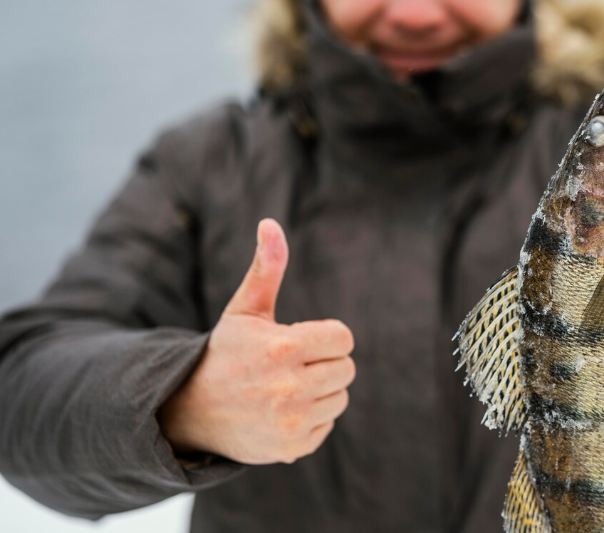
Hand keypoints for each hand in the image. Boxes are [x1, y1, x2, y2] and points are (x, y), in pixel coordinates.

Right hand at [158, 219, 354, 464]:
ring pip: (340, 397)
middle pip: (346, 368)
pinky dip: (311, 418)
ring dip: (320, 390)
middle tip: (290, 365)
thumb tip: (270, 223)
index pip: (343, 338)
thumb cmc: (227, 352)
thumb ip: (267, 267)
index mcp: (282, 348)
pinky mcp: (291, 448)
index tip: (299, 340)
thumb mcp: (245, 309)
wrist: (190, 410)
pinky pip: (328, 424)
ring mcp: (290, 421)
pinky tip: (281, 411)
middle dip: (323, 362)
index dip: (325, 336)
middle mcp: (288, 388)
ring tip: (284, 388)